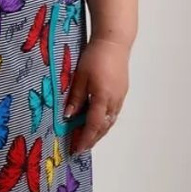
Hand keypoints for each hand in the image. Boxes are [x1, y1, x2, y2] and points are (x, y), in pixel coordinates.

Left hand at [63, 37, 129, 153]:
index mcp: (103, 98)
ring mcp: (120, 97)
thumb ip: (75, 98)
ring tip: (88, 138)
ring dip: (99, 132)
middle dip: (92, 139)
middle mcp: (114, 101)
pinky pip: (113, 113)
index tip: (77, 149)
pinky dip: (105, 121)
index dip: (85, 139)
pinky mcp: (122, 92)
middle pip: (104, 127)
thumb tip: (68, 117)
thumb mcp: (80, 76)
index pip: (93, 125)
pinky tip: (97, 122)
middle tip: (80, 148)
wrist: (114, 42)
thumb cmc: (95, 56)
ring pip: (110, 121)